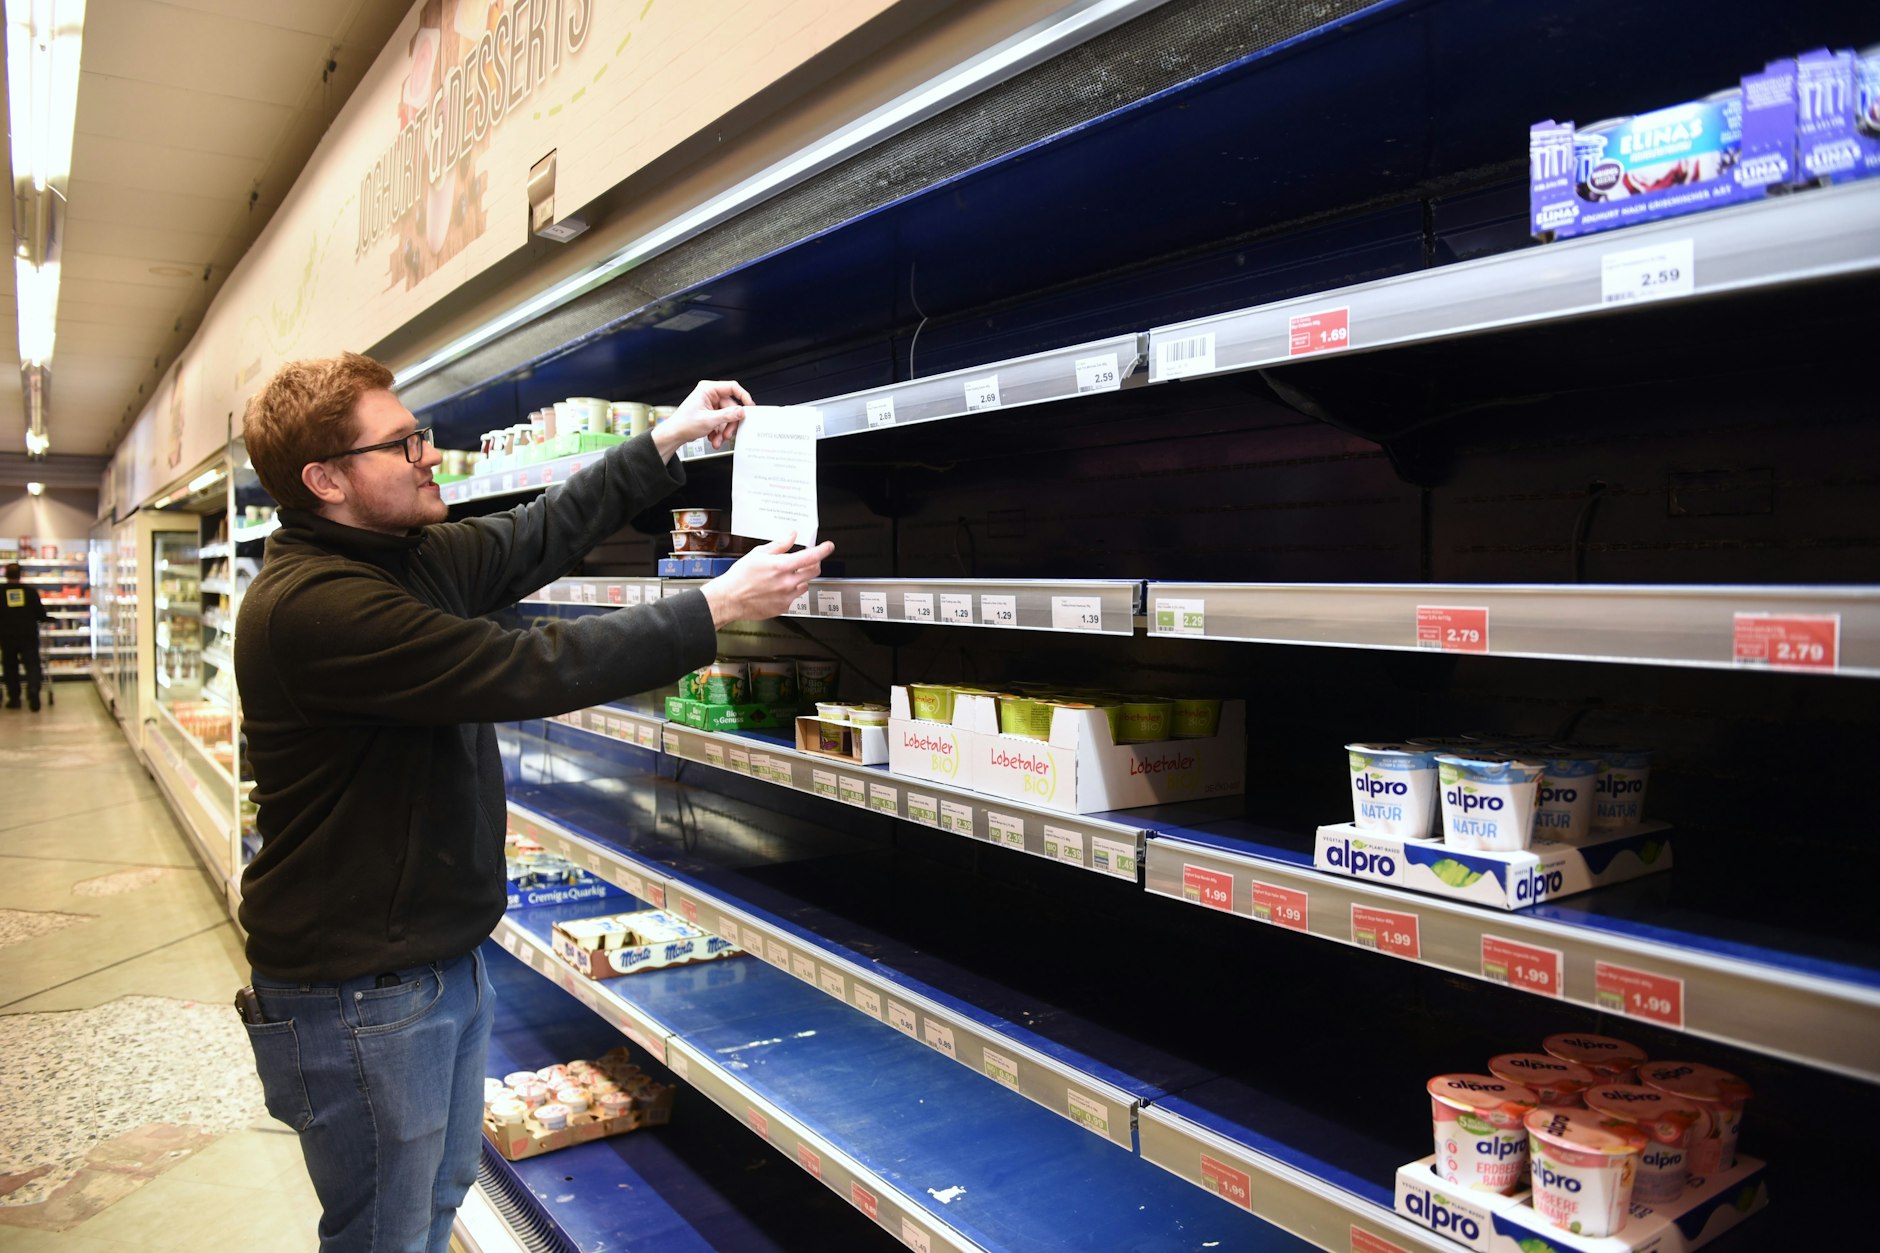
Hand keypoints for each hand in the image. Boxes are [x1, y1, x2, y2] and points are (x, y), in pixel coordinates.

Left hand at [651, 379, 753, 459]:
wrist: (674, 435)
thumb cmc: (683, 424)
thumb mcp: (709, 420)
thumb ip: (727, 415)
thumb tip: (741, 411)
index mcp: (708, 389)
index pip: (732, 388)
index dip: (743, 397)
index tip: (750, 408)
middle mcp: (710, 395)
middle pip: (730, 407)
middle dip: (729, 423)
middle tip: (728, 434)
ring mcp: (710, 404)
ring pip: (727, 416)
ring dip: (724, 430)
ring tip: (718, 439)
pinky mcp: (710, 413)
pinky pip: (721, 421)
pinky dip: (719, 431)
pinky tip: (713, 438)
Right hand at [700, 533, 834, 626]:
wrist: (730, 599)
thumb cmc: (740, 577)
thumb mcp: (758, 554)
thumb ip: (779, 545)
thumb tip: (791, 536)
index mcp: (781, 566)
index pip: (811, 557)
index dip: (823, 550)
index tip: (828, 546)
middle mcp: (787, 582)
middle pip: (814, 571)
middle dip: (814, 563)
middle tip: (807, 561)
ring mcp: (787, 596)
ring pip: (805, 584)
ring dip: (801, 578)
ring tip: (784, 577)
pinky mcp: (784, 607)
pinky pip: (795, 597)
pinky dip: (791, 591)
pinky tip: (777, 589)